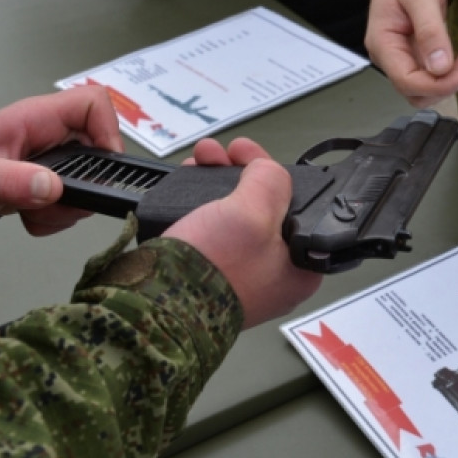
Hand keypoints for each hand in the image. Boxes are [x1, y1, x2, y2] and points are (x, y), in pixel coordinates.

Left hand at [0, 85, 123, 235]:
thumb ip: (12, 182)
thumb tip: (51, 187)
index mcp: (38, 118)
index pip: (93, 103)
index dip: (109, 131)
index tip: (102, 169)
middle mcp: (54, 136)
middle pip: (99, 153)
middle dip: (83, 189)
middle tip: (55, 205)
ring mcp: (57, 160)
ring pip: (90, 184)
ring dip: (65, 209)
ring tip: (32, 211)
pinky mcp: (54, 182)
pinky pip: (75, 203)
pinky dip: (55, 218)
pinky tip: (29, 215)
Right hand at [166, 137, 322, 327]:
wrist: (156, 305)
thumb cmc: (216, 265)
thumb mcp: (254, 212)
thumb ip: (271, 181)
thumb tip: (265, 169)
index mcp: (300, 270)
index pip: (298, 207)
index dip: (272, 172)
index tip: (247, 153)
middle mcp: (274, 276)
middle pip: (265, 208)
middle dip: (238, 172)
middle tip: (220, 152)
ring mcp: (240, 278)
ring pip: (235, 215)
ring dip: (217, 182)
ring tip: (197, 159)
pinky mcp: (210, 276)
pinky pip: (214, 231)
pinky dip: (202, 204)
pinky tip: (187, 183)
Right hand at [364, 0, 457, 107]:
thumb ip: (430, 31)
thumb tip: (440, 67)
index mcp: (383, 44)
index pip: (406, 81)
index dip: (437, 86)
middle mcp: (390, 57)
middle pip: (417, 91)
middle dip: (447, 84)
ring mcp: (403, 58)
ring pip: (427, 88)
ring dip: (453, 79)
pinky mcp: (417, 56)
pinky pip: (435, 76)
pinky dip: (454, 71)